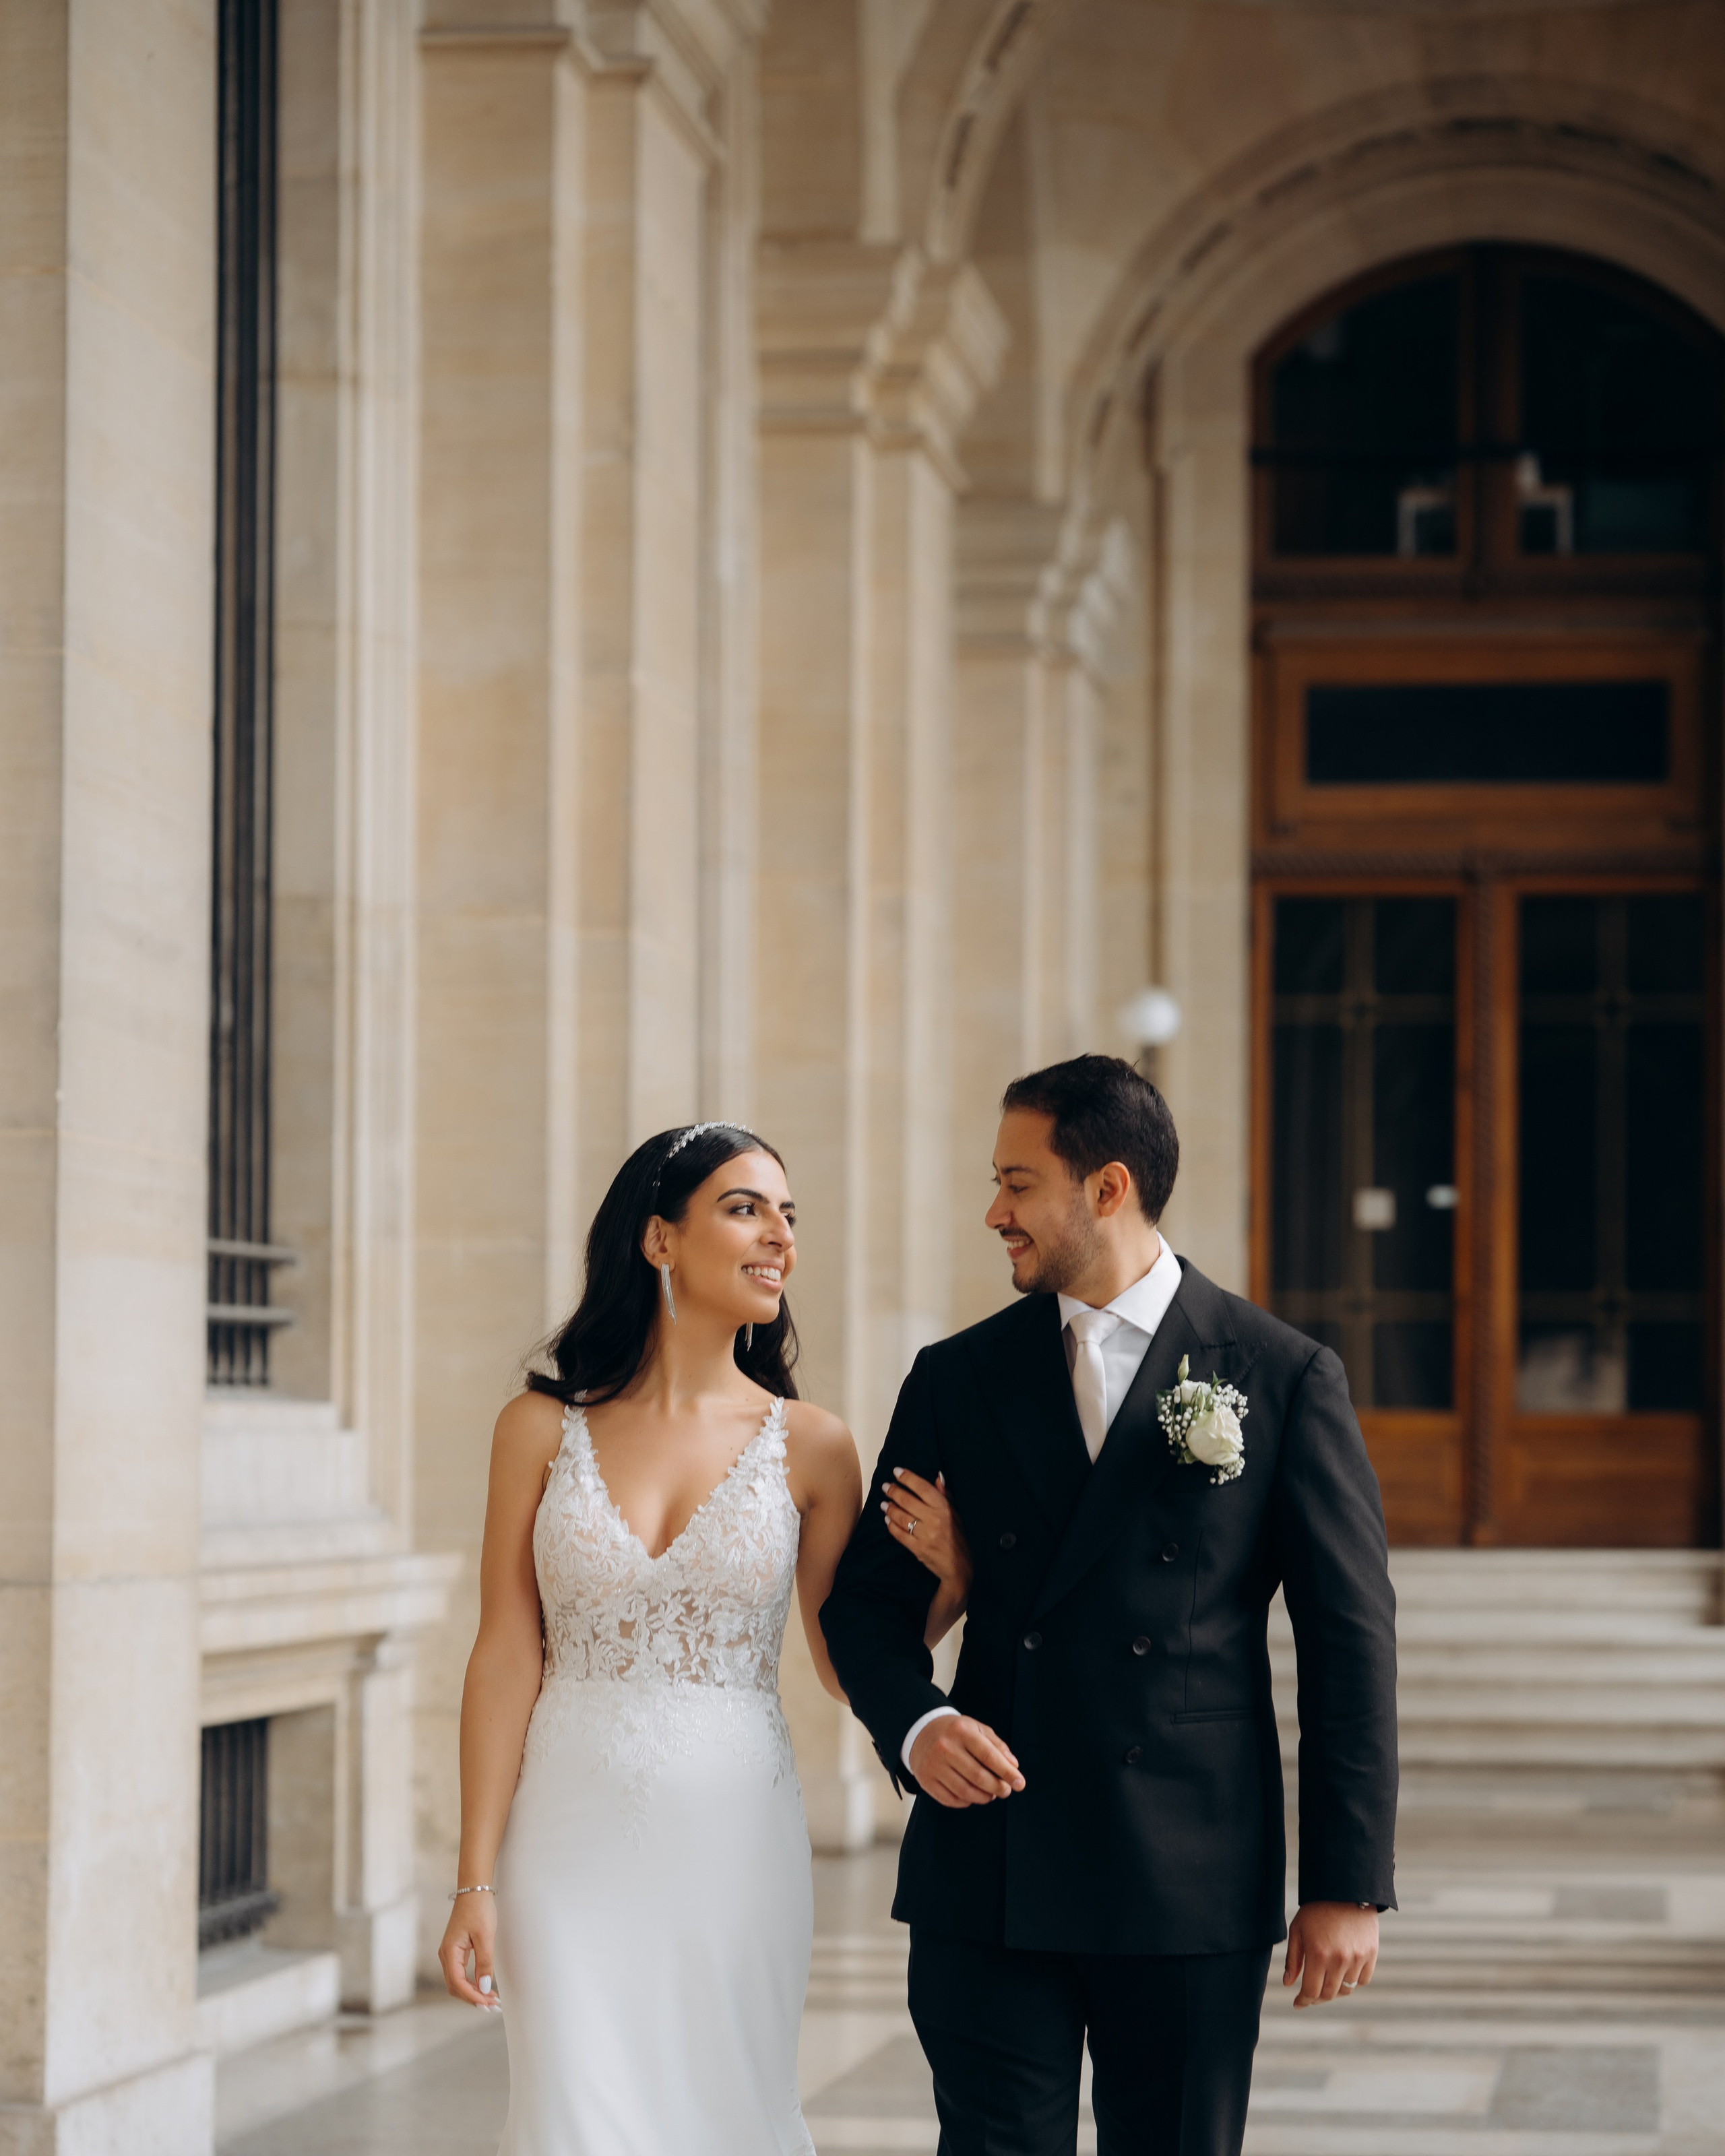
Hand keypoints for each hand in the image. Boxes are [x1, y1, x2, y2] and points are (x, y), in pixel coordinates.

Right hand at [438, 1890, 501, 2009]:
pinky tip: (485, 1988)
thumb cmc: (479, 1909)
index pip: (457, 1983)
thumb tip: (485, 1988)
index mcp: (449, 1952)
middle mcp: (446, 1956)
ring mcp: (450, 1954)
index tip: (488, 2004)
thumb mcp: (485, 1936)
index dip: (472, 1996)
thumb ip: (484, 1963)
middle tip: (493, 2007)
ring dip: (473, 1993)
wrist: (474, 1890)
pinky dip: (472, 1984)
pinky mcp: (456, 1952)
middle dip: (473, 1999)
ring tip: (492, 2001)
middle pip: (455, 1987)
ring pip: (458, 1982)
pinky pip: (461, 1974)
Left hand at [882, 1467, 971, 1594]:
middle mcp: (935, 1520)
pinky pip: (899, 1534)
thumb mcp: (956, 1514)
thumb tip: (937, 1476)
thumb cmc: (959, 1537)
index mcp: (944, 1508)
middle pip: (907, 1500)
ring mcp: (925, 1535)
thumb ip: (945, 1495)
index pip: (922, 1487)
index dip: (907, 1477)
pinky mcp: (918, 1549)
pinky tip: (887, 1519)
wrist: (960, 1567)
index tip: (896, 1471)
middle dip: (893, 1491)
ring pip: (901, 1517)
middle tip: (885, 1486)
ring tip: (884, 1503)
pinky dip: (891, 1525)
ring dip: (890, 1508)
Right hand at [908, 1713, 1024, 1806]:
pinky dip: (966, 1802)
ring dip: (984, 1797)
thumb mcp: (977, 1728)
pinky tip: (972, 1796)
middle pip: (978, 1776)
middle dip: (998, 1787)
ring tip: (991, 1794)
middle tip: (1006, 1790)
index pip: (989, 1756)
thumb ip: (997, 1745)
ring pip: (965, 1791)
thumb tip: (1013, 1766)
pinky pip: (951, 1799)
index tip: (1020, 1783)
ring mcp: (934, 1765)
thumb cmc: (954, 1731)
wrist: (921, 1731)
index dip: (1007, 1772)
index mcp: (961, 1731)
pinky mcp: (925, 1780)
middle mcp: (945, 1747)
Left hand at [1282, 1901, 1377, 2008]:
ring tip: (1326, 1983)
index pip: (1311, 1991)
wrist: (1345, 1890)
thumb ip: (1293, 1959)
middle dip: (1316, 1998)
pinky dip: (1353, 1982)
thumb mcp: (1298, 1930)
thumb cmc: (1317, 1909)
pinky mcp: (1371, 1954)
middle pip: (1329, 1994)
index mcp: (1318, 1954)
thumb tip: (1288, 1984)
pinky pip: (1362, 1980)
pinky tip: (1343, 1974)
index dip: (1303, 2001)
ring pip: (1346, 1990)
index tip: (1297, 2004)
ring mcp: (1357, 1958)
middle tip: (1309, 1996)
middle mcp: (1339, 1960)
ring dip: (1334, 1991)